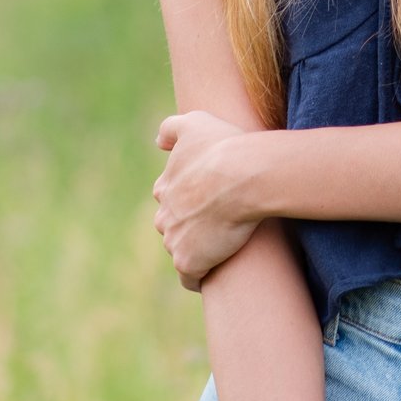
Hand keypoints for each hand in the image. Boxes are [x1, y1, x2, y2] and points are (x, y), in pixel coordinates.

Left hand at [153, 110, 262, 289]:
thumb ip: (172, 128)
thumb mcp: (195, 123)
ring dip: (196, 250)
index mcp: (165, 186)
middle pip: (172, 226)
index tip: (207, 200)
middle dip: (188, 226)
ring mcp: (174, 240)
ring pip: (180, 250)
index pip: (170, 197)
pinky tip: (213, 273)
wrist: (243, 176)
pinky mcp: (189, 262)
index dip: (188, 198)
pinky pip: (189, 277)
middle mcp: (164, 214)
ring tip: (222, 249)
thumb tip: (157, 142)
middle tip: (217, 225)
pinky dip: (198, 277)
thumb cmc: (224, 147)